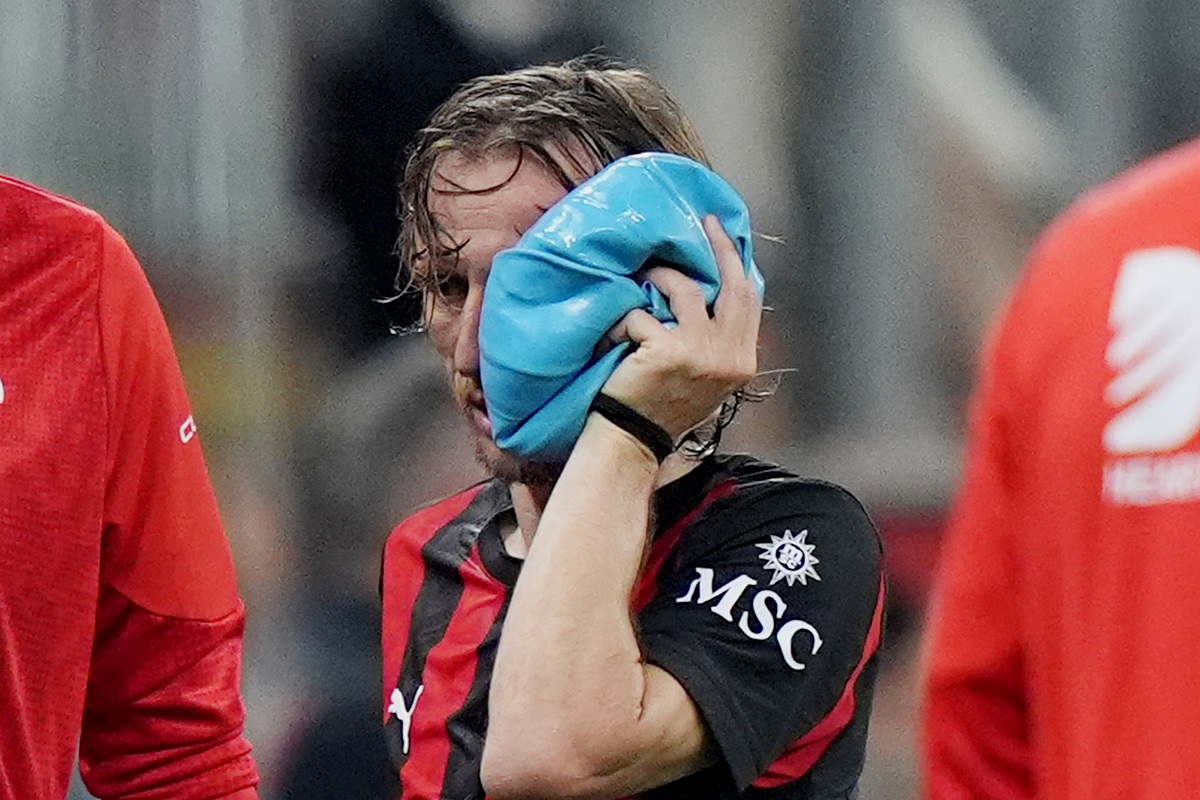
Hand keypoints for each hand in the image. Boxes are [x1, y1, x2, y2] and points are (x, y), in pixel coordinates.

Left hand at [601, 216, 761, 438]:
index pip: (750, 300)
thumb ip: (715, 340)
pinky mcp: (668, 351)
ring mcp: (701, 353)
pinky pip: (643, 314)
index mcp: (741, 362)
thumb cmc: (661, 407)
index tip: (725, 237)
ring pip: (686, 289)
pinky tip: (613, 334)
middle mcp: (728, 356)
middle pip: (731, 286)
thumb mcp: (705, 377)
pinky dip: (624, 320)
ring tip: (641, 281)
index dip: (737, 264)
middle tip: (702, 224)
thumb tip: (710, 293)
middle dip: (718, 248)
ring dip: (660, 278)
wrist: (633, 439)